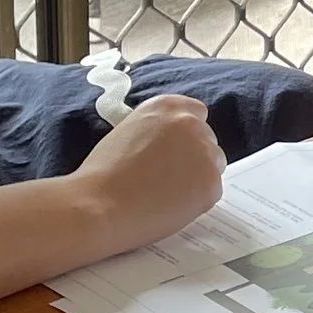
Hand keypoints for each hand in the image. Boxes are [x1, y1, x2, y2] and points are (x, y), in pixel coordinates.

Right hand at [73, 93, 225, 251]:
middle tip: (170, 179)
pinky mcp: (211, 182)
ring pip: (213, 165)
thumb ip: (155, 133)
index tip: (178, 149)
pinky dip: (196, 201)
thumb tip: (171, 147)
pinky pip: (211, 191)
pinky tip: (169, 207)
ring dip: (197, 177)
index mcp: (166, 106)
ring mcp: (204, 151)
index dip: (187, 135)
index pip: (195, 113)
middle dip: (193, 157)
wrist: (98, 206)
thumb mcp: (127, 133)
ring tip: (165, 195)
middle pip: (207, 139)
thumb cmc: (102, 176)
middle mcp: (189, 123)